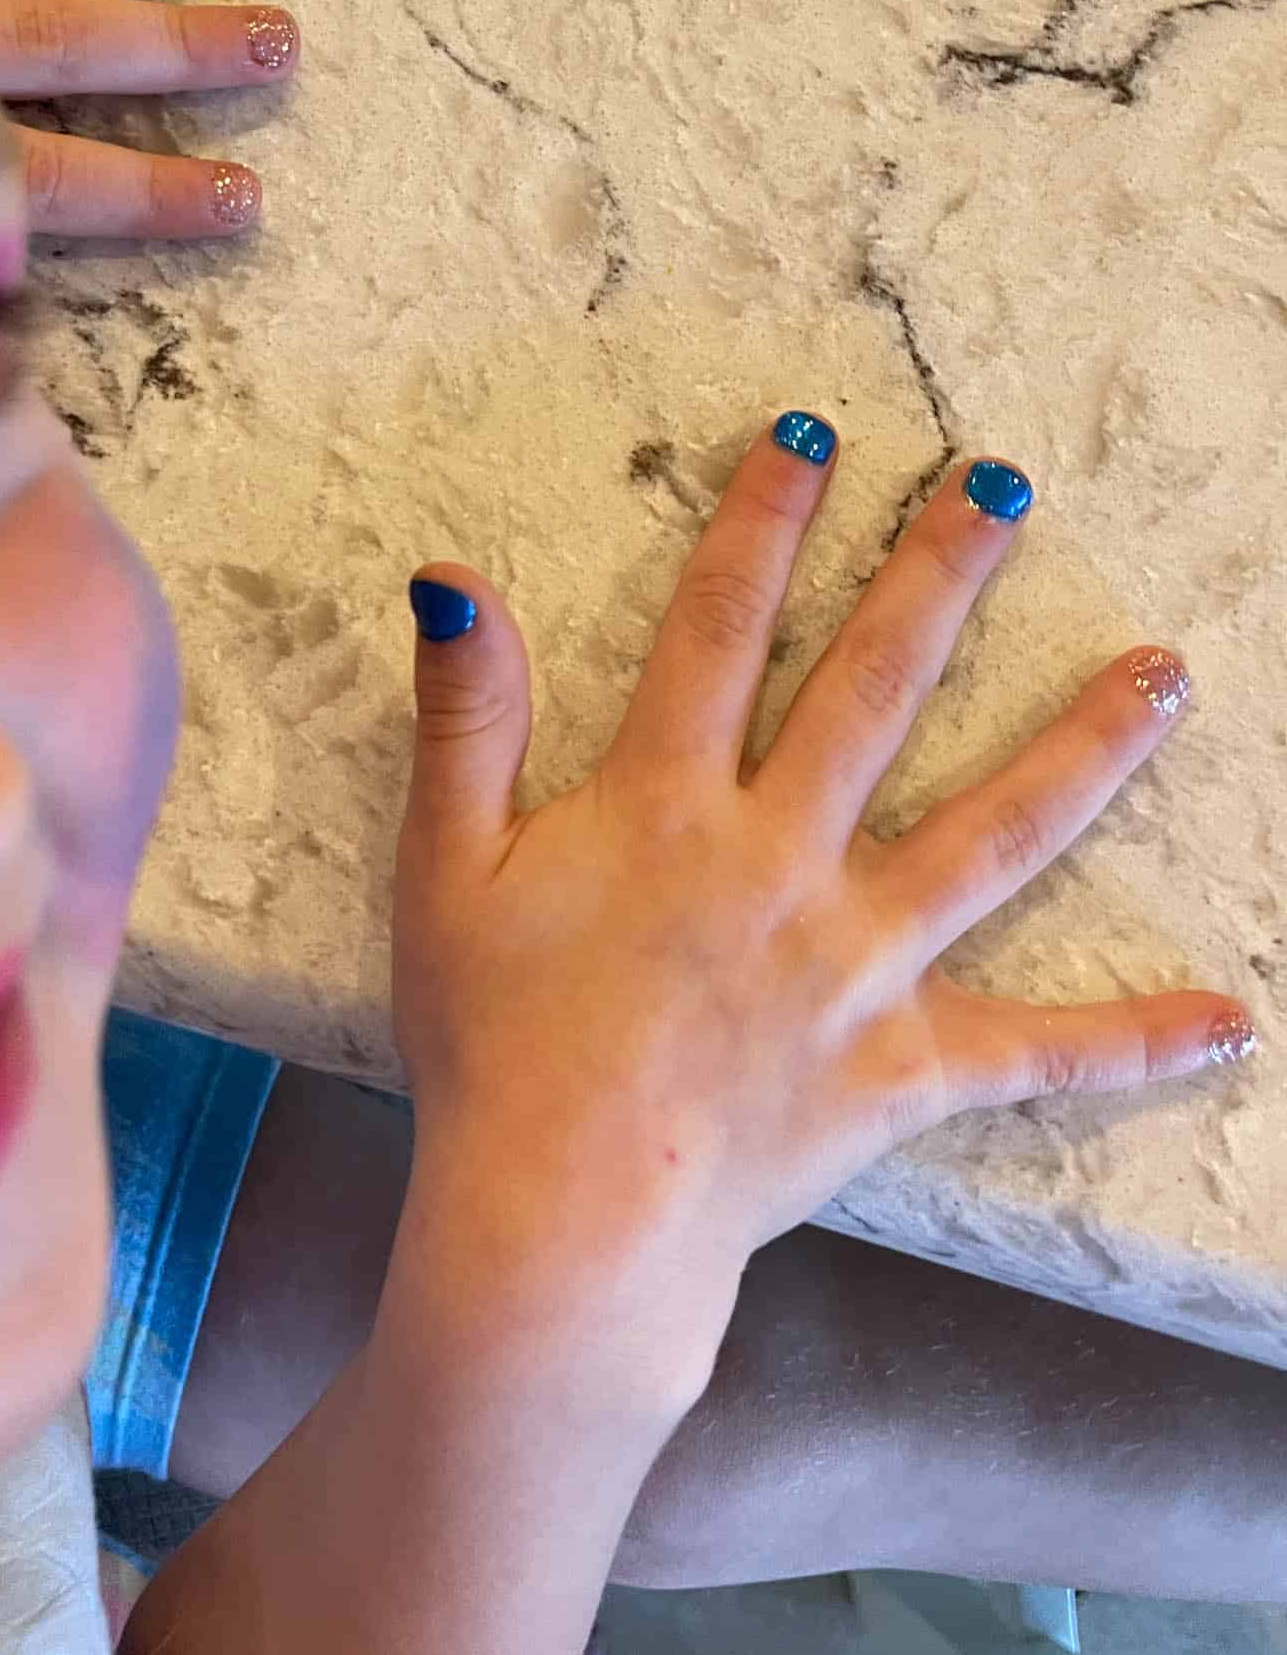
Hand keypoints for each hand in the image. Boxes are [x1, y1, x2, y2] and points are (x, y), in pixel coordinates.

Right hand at [392, 417, 1249, 1344]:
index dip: (764, 524)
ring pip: (995, 837)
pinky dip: (1132, 1041)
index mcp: (667, 809)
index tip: (816, 435)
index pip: (720, 631)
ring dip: (1083, 749)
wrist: (560, 1219)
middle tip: (1006, 487)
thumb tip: (457, 582)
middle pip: (877, 694)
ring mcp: (858, 963)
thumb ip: (466, 722)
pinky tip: (1228, 1017)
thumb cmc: (493, 1047)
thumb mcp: (446, 871)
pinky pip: (1035, 1055)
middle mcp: (781, 864)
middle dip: (940, 577)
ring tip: (1165, 675)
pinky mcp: (903, 1067)